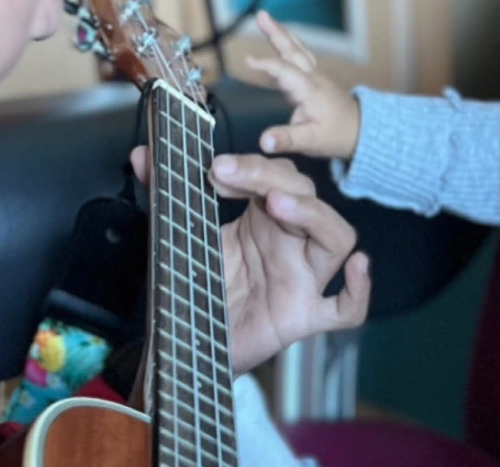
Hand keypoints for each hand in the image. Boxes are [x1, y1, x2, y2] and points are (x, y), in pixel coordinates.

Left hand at [130, 148, 370, 375]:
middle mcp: (290, 244)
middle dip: (272, 177)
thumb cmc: (198, 289)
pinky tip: (357, 268)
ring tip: (278, 204)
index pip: (278, 177)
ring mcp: (302, 279)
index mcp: (265, 221)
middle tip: (231, 173)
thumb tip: (140, 155)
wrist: (189, 344)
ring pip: (337, 239)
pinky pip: (345, 310)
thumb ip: (163, 196)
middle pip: (307, 196)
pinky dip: (359, 291)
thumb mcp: (180, 237)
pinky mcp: (303, 317)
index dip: (252, 166)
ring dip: (313, 215)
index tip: (215, 169)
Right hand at [249, 11, 361, 160]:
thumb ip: (286, 140)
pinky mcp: (314, 81)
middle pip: (293, 50)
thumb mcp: (310, 141)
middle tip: (261, 16)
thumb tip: (264, 142)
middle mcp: (313, 78)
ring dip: (282, 34)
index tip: (248, 61)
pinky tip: (281, 40)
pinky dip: (288, 45)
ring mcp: (315, 77)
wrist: (361, 131)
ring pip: (297, 50)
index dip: (267, 64)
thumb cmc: (337, 135)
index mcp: (310, 90)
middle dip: (276, 33)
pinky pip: (299, 57)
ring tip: (266, 19)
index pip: (285, 70)